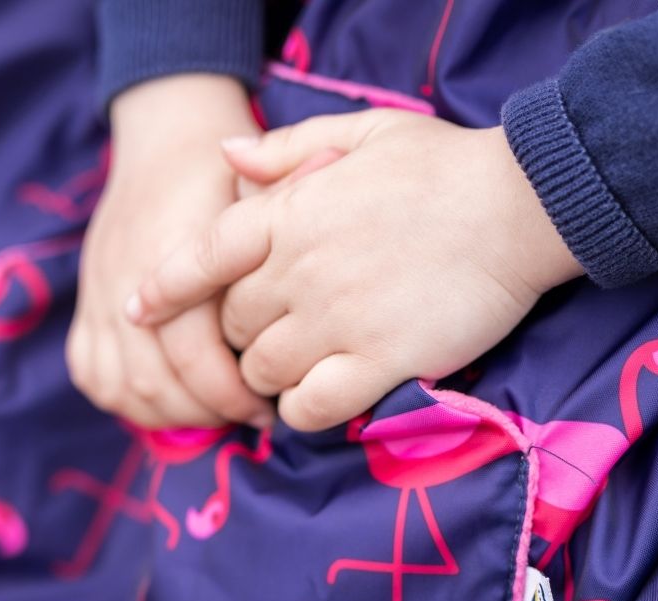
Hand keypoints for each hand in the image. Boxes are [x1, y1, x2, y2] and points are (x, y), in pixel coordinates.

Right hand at [67, 75, 274, 428]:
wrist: (164, 133)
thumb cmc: (224, 170)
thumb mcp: (260, 183)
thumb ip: (289, 204)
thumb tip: (334, 193)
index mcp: (170, 250)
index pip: (193, 351)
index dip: (232, 392)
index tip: (267, 407)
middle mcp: (125, 275)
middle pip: (155, 380)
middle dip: (206, 412)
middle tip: (245, 415)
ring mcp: (98, 290)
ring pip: (122, 387)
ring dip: (170, 413)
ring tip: (212, 413)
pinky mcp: (85, 301)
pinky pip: (91, 372)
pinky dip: (126, 400)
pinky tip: (169, 400)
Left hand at [127, 110, 582, 431]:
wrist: (518, 206)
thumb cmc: (441, 168)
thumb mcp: (361, 133)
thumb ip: (287, 151)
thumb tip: (225, 153)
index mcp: (289, 212)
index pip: (201, 255)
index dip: (164, 289)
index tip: (139, 311)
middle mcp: (299, 270)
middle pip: (232, 326)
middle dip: (243, 336)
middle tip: (275, 336)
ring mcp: (335, 319)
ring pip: (262, 372)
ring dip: (269, 378)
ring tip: (299, 370)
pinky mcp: (378, 361)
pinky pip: (310, 407)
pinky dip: (302, 411)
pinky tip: (320, 398)